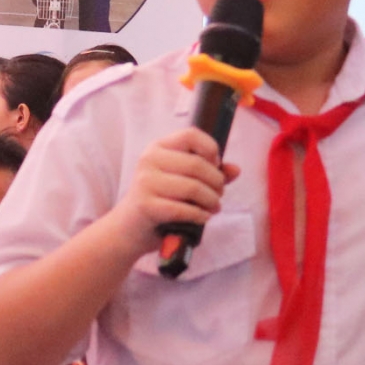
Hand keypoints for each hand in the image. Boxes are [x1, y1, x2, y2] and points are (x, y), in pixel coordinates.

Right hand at [109, 126, 232, 256]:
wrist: (128, 230)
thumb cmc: (159, 202)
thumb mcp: (182, 182)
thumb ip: (209, 173)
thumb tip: (235, 170)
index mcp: (158, 148)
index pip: (191, 135)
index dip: (211, 149)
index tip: (216, 165)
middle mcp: (149, 160)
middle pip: (197, 164)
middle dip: (216, 182)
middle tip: (219, 194)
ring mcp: (146, 182)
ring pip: (193, 187)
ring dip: (211, 200)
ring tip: (214, 207)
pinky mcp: (146, 205)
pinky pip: (183, 209)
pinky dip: (199, 215)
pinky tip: (203, 217)